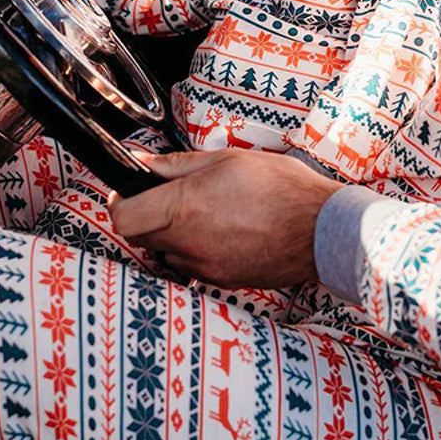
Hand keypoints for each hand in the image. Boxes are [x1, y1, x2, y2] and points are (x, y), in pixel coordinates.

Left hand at [107, 149, 342, 287]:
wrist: (321, 229)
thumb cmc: (282, 187)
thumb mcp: (229, 159)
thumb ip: (178, 164)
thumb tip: (144, 163)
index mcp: (186, 205)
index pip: (123, 216)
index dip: (119, 202)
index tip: (128, 191)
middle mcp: (189, 241)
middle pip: (141, 235)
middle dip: (147, 215)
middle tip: (171, 197)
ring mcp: (204, 265)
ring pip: (166, 251)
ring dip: (174, 233)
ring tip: (207, 212)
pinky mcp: (220, 279)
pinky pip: (193, 264)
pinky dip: (198, 248)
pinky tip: (225, 230)